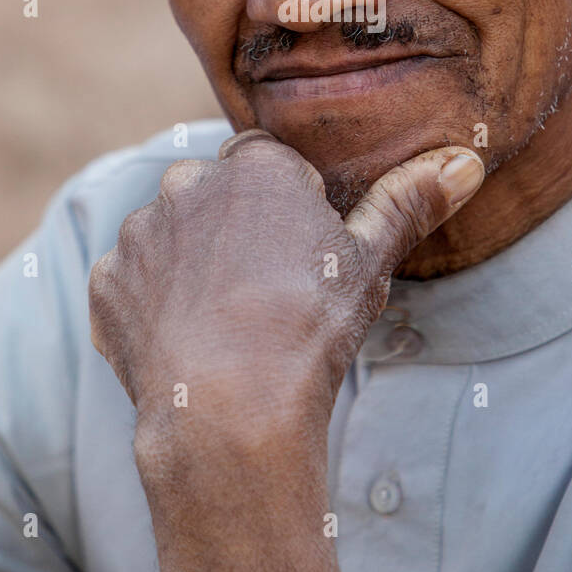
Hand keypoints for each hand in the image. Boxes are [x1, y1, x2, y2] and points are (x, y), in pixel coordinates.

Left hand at [88, 131, 483, 571]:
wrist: (230, 410)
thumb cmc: (308, 329)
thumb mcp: (370, 263)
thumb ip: (408, 203)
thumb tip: (464, 164)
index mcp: (255, 166)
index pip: (269, 161)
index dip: (287, 204)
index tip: (300, 250)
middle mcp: (187, 183)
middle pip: (214, 194)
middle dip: (233, 228)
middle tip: (264, 289)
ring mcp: (140, 233)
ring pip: (170, 235)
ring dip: (189, 263)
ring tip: (223, 322)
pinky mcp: (107, 283)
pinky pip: (131, 282)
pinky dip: (151, 304)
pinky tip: (184, 342)